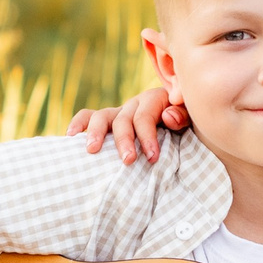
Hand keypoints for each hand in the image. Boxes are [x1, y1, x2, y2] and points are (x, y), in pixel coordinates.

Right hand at [68, 87, 186, 162]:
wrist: (182, 126)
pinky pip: (89, 116)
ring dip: (96, 132)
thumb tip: (167, 115)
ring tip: (92, 150)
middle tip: (128, 161)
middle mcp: (135, 104)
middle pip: (124, 119)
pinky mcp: (108, 121)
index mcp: (156, 101)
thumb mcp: (192, 120)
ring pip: (102, 116)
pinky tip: (70, 137)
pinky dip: (78, 124)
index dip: (147, 136)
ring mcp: (119, 112)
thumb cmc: (187, 127)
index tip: (152, 158)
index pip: (146, 116)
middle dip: (124, 140)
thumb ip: (183, 116)